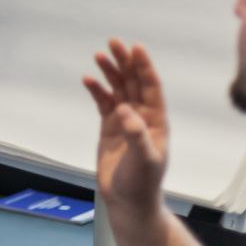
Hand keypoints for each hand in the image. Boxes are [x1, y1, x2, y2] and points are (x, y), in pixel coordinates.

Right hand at [82, 39, 169, 214]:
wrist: (128, 203)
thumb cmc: (142, 183)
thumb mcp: (144, 160)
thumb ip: (137, 135)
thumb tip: (125, 110)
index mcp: (156, 121)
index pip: (151, 87)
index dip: (144, 67)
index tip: (136, 48)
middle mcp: (142, 116)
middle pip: (133, 82)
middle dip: (125, 62)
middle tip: (113, 43)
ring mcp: (125, 120)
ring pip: (118, 89)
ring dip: (110, 72)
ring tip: (99, 55)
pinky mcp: (110, 127)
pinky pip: (103, 102)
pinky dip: (96, 90)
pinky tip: (88, 79)